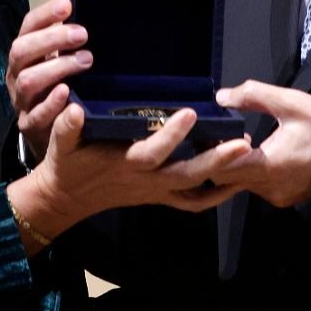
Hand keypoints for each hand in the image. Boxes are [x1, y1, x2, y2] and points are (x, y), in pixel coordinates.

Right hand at [5, 0, 92, 160]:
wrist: (47, 133)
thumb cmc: (57, 87)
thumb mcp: (58, 62)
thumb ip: (67, 43)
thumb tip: (93, 12)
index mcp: (24, 54)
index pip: (27, 27)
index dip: (45, 14)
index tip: (68, 4)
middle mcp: (16, 74)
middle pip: (21, 51)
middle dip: (51, 40)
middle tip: (82, 34)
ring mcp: (20, 100)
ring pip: (28, 80)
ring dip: (57, 68)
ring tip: (85, 60)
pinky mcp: (29, 125)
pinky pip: (36, 115)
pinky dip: (52, 103)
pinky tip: (68, 93)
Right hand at [9, 104, 250, 250]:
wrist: (66, 198)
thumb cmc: (67, 164)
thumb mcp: (61, 144)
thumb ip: (67, 127)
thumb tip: (74, 108)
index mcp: (125, 163)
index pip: (153, 151)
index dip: (171, 135)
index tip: (190, 113)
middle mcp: (147, 180)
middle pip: (188, 174)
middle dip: (217, 161)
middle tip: (245, 143)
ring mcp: (156, 191)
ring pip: (196, 188)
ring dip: (224, 176)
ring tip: (249, 155)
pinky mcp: (160, 196)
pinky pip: (193, 201)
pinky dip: (216, 195)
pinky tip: (237, 182)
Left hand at [208, 80, 310, 206]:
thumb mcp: (291, 103)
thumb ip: (252, 95)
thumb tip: (222, 97)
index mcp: (268, 166)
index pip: (220, 167)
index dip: (213, 150)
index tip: (217, 132)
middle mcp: (269, 188)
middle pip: (226, 179)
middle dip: (222, 157)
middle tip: (230, 135)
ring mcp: (278, 196)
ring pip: (241, 184)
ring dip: (238, 165)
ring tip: (248, 142)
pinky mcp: (285, 198)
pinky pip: (258, 187)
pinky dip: (253, 172)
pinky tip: (264, 153)